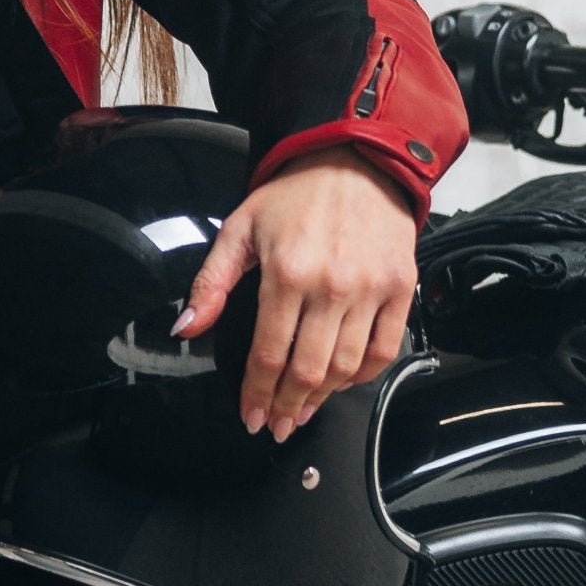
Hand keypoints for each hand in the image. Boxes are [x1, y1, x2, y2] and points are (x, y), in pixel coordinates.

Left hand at [174, 147, 418, 441]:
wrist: (356, 161)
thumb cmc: (294, 195)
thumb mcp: (239, 230)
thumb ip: (211, 283)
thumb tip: (186, 328)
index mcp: (287, 272)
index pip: (267, 352)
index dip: (256, 392)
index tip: (250, 414)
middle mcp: (332, 286)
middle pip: (307, 369)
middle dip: (286, 406)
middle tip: (275, 424)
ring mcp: (371, 290)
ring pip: (345, 366)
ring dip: (322, 398)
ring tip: (302, 410)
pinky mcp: (400, 289)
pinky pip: (384, 349)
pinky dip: (363, 374)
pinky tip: (342, 382)